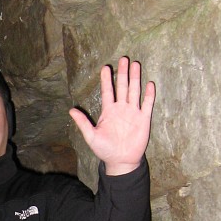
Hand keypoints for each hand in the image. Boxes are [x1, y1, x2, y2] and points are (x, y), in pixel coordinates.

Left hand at [69, 58, 154, 175]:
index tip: (106, 67)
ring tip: (136, 64)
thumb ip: (83, 123)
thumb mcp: (91, 136)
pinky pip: (147, 105)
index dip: (107, 79)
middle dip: (123, 73)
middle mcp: (121, 109)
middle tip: (124, 59)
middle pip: (123, 87)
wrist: (120, 161)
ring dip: (135, 78)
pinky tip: (150, 84)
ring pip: (135, 91)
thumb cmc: (105, 150)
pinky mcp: (144, 120)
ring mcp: (133, 113)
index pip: (107, 91)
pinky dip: (149, 95)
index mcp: (108, 111)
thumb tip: (70, 110)